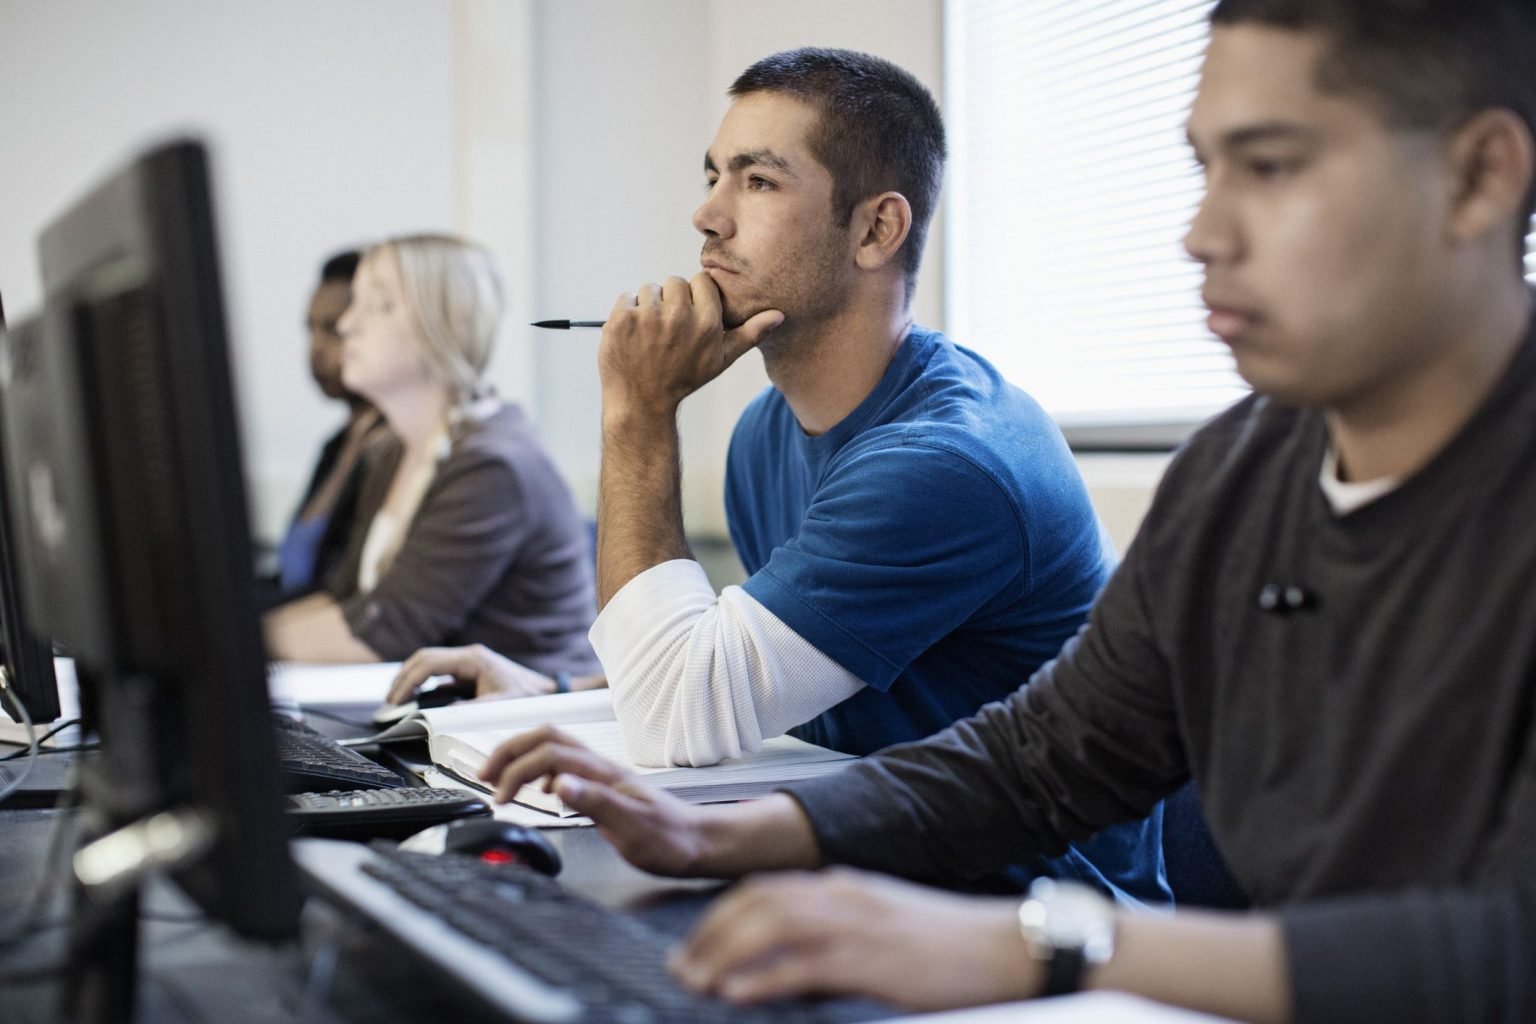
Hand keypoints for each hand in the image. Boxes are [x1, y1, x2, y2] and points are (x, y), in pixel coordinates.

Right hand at [387, 644, 555, 702]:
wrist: (548, 693)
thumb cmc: (528, 697)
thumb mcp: (500, 706)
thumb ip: (471, 710)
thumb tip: (441, 715)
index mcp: (473, 659)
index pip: (429, 663)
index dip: (408, 681)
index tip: (396, 700)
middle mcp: (468, 656)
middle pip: (423, 659)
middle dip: (403, 679)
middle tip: (390, 701)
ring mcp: (468, 662)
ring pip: (429, 663)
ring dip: (411, 679)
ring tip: (397, 699)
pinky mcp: (469, 672)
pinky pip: (438, 673)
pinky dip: (423, 683)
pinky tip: (415, 698)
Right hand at [476, 725, 713, 875]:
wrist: (698, 843)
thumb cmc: (670, 840)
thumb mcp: (631, 828)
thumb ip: (595, 803)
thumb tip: (559, 783)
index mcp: (604, 774)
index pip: (549, 755)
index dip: (517, 771)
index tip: (499, 796)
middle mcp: (602, 767)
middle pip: (547, 737)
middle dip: (510, 750)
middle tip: (484, 774)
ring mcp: (603, 773)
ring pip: (555, 745)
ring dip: (522, 754)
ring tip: (499, 775)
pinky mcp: (604, 785)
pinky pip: (565, 763)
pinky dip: (540, 768)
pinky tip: (539, 788)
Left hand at [598, 272, 782, 418]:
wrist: (641, 402)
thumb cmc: (684, 379)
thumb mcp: (721, 359)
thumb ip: (749, 334)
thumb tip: (778, 315)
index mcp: (707, 323)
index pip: (702, 281)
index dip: (695, 297)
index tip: (689, 317)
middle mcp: (679, 316)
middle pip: (675, 281)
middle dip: (671, 301)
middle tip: (667, 331)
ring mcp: (648, 317)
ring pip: (650, 289)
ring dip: (648, 307)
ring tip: (650, 336)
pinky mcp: (622, 319)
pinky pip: (627, 298)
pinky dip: (627, 313)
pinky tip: (632, 337)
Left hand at [671, 868, 1038, 1009]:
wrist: (1006, 946)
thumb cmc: (947, 945)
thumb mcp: (882, 928)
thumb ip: (838, 933)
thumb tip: (789, 961)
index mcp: (843, 886)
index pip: (765, 891)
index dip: (721, 917)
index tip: (693, 946)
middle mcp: (843, 895)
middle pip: (757, 903)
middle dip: (710, 934)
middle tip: (681, 967)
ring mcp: (857, 925)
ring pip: (771, 927)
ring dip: (724, 954)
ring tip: (696, 980)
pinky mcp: (873, 959)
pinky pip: (805, 965)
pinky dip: (764, 978)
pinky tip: (737, 993)